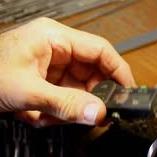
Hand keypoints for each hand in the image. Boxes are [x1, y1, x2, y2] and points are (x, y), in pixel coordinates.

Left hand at [0, 17, 134, 125]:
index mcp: (54, 38)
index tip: (129, 94)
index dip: (119, 72)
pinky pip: (63, 102)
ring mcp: (48, 69)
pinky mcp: (41, 86)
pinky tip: (35, 117)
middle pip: (91, 76)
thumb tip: (98, 113)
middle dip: (86, 99)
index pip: (101, 51)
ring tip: (45, 117)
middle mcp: (54, 51)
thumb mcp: (27, 92)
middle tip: (91, 116)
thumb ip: (66, 104)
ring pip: (77, 93)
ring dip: (65, 111)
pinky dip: (53, 115)